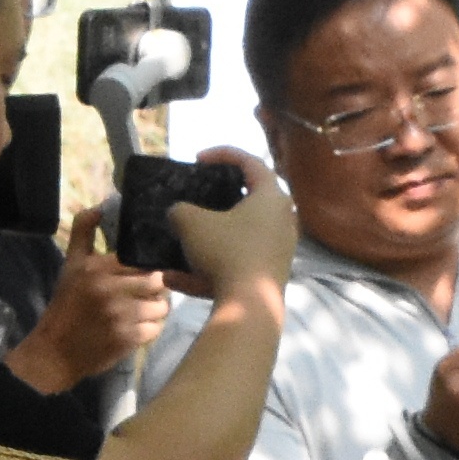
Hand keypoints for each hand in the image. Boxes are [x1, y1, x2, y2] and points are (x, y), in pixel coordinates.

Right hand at [12, 209, 171, 394]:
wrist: (55, 351)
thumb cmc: (66, 305)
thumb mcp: (71, 265)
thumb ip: (83, 232)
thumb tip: (99, 206)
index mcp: (97, 268)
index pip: (140, 259)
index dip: (149, 266)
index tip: (146, 272)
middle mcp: (110, 289)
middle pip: (158, 280)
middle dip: (157, 288)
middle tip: (149, 293)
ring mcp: (120, 315)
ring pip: (161, 306)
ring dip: (156, 309)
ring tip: (145, 311)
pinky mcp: (128, 339)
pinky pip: (156, 328)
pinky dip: (151, 329)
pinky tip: (139, 328)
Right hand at [162, 148, 297, 297]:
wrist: (250, 305)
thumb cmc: (226, 251)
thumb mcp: (192, 223)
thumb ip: (181, 210)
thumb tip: (178, 213)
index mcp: (271, 196)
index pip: (250, 161)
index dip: (221, 154)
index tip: (197, 159)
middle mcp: (283, 219)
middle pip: (250, 199)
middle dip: (218, 199)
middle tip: (198, 198)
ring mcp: (279, 249)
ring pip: (240, 236)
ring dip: (209, 239)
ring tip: (181, 243)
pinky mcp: (270, 275)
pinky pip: (237, 263)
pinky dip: (210, 268)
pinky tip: (176, 280)